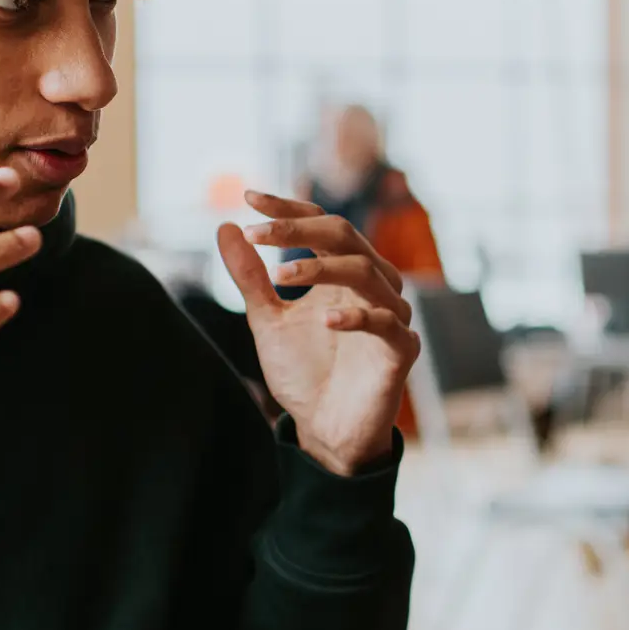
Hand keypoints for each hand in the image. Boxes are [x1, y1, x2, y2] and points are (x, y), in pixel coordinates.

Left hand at [217, 191, 420, 475]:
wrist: (325, 431)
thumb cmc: (304, 373)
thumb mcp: (267, 320)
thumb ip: (250, 278)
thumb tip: (227, 228)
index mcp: (341, 272)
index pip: (321, 224)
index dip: (288, 208)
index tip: (249, 198)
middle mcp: (370, 285)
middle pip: (344, 236)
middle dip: (300, 230)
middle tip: (258, 233)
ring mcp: (390, 315)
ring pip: (367, 271)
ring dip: (321, 268)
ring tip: (280, 277)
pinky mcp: (401, 350)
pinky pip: (387, 322)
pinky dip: (358, 317)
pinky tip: (326, 320)